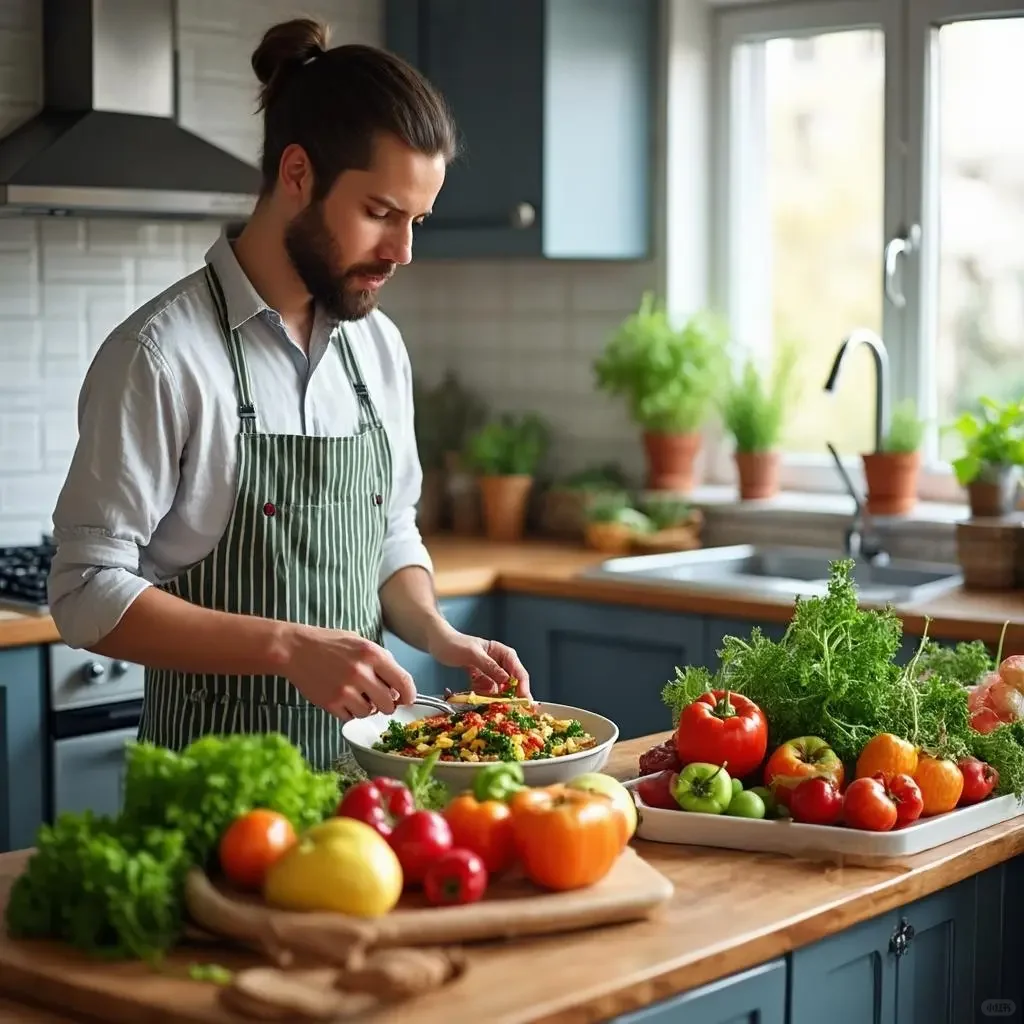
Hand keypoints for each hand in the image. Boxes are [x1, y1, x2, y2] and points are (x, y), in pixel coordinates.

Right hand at [282, 625, 416, 719]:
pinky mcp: (331, 703)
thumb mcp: (360, 642)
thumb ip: (381, 659)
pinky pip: (351, 717)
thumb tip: (399, 683)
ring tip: (357, 696)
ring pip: (370, 713)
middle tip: (379, 699)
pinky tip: (343, 699)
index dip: (409, 695)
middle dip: (387, 704)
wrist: (295, 649)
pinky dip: (350, 712)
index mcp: (372, 654)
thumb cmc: (329, 644)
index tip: (407, 700)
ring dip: (367, 709)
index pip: (403, 681)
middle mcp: (361, 672)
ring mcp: (345, 689)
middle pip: (389, 704)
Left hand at [427, 624, 530, 696]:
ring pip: (499, 689)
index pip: (518, 671)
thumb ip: (490, 666)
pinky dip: (483, 695)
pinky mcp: (481, 678)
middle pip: (512, 682)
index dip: (522, 686)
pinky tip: (477, 695)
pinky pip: (486, 690)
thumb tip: (506, 680)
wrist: (437, 643)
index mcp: (501, 652)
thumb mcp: (473, 654)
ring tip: (492, 704)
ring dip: (495, 697)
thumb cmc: (454, 643)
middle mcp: (499, 663)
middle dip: (511, 696)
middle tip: (512, 709)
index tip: (522, 700)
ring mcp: (490, 671)